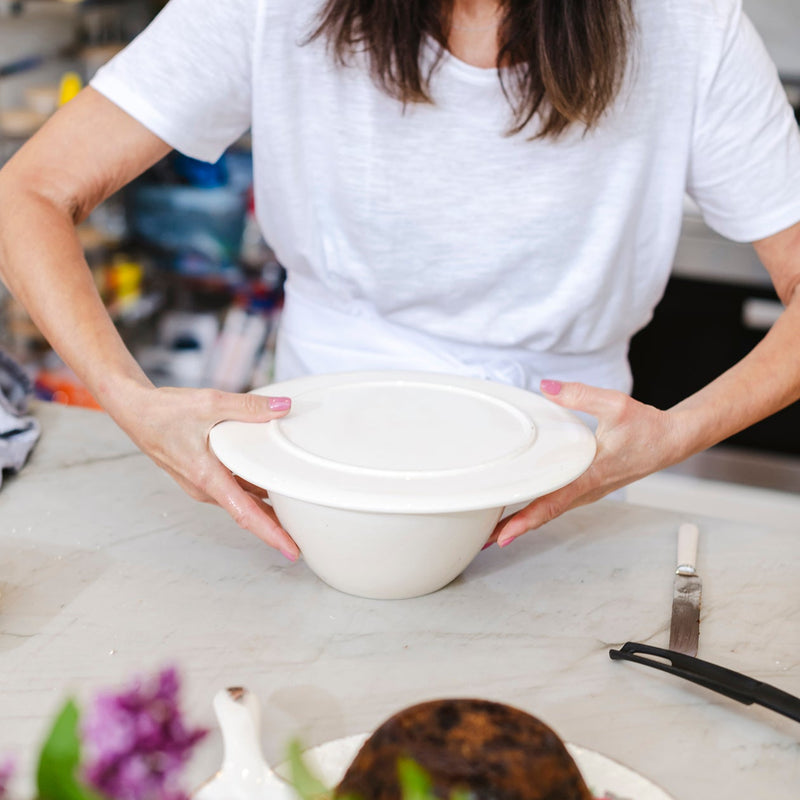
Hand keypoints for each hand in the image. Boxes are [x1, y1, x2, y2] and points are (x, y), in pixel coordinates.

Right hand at [114, 384, 299, 559]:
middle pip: (249, 511)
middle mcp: (205, 487)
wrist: (133, 411)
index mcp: (207, 477)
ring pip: (242, 499)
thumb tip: (282, 407)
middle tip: (308, 535)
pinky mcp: (202, 475)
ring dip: (267, 508)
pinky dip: (254, 490)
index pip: (246, 513)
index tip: (291, 550)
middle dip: (277, 525)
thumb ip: (248, 407)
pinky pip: (233, 488)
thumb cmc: (163, 411)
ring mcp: (202, 483)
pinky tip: (272, 484)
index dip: (271, 533)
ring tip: (298, 513)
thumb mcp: (209, 403)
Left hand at [490, 379, 682, 547]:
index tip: (504, 534)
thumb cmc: (647, 427)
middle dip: (515, 528)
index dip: (527, 519)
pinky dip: (538, 510)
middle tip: (483, 539)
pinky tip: (523, 509)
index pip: (553, 502)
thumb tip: (547, 388)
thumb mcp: (615, 404)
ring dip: (524, 521)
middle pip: (545, 513)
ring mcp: (588, 491)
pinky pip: (559, 502)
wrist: (672, 441)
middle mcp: (587, 489)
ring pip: (551, 510)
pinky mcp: (589, 487)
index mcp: (590, 474)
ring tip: (495, 530)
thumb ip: (579, 395)